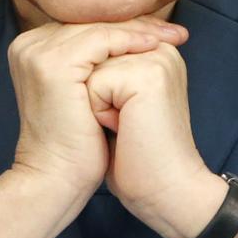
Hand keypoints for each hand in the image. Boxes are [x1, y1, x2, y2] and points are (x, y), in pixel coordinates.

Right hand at [7, 17, 188, 195]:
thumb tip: (139, 31)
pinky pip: (101, 39)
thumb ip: (97, 60)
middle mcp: (28, 44)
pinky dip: (131, 40)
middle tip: (178, 31)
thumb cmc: (77, 142)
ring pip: (100, 27)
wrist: (59, 179)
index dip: (129, 27)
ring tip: (174, 37)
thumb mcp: (87, 91)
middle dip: (140, 25)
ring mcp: (37, 52)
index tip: (166, 32)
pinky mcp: (53, 64)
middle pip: (94, 22)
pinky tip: (156, 46)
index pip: (88, 25)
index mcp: (32, 48)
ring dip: (141, 30)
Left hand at [85, 24, 226, 237]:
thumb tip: (74, 55)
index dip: (94, 86)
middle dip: (94, 92)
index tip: (123, 114)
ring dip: (94, 101)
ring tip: (124, 124)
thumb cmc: (137, 153)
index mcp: (156, 50)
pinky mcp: (148, 75)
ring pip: (89, 67)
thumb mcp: (118, 101)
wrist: (164, 190)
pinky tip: (123, 128)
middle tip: (126, 122)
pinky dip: (98, 111)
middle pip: (91, 54)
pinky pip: (94, 83)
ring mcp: (157, 58)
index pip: (99, 46)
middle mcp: (160, 48)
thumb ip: (107, 69)